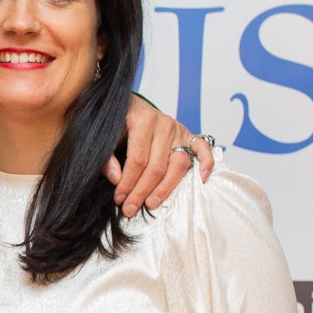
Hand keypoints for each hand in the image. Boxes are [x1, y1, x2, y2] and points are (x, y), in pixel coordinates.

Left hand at [104, 96, 214, 216]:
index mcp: (142, 120)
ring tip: (151, 203)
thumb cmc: (119, 122)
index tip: (119, 198)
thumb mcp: (106, 134)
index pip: (137, 159)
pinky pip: (203, 149)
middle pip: (157, 166)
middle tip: (131, 208)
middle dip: (142, 191)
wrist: (131, 104)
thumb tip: (116, 178)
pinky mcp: (189, 135)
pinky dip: (206, 163)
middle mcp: (164, 124)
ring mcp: (179, 130)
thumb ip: (107, 157)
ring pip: (178, 164)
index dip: (128, 182)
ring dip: (166, 188)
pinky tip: (202, 179)